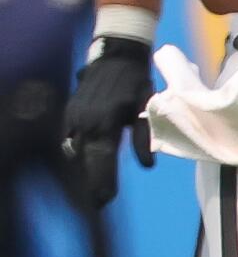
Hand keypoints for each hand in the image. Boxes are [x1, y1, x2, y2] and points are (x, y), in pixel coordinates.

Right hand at [62, 39, 154, 206]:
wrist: (116, 54)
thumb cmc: (136, 81)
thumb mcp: (146, 107)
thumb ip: (145, 137)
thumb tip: (148, 166)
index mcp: (105, 124)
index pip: (102, 161)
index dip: (103, 182)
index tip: (104, 201)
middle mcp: (85, 123)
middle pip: (86, 161)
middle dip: (92, 181)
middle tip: (99, 202)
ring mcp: (74, 117)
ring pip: (75, 151)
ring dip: (85, 168)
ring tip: (96, 187)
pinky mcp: (70, 112)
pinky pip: (71, 139)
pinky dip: (79, 153)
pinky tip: (88, 162)